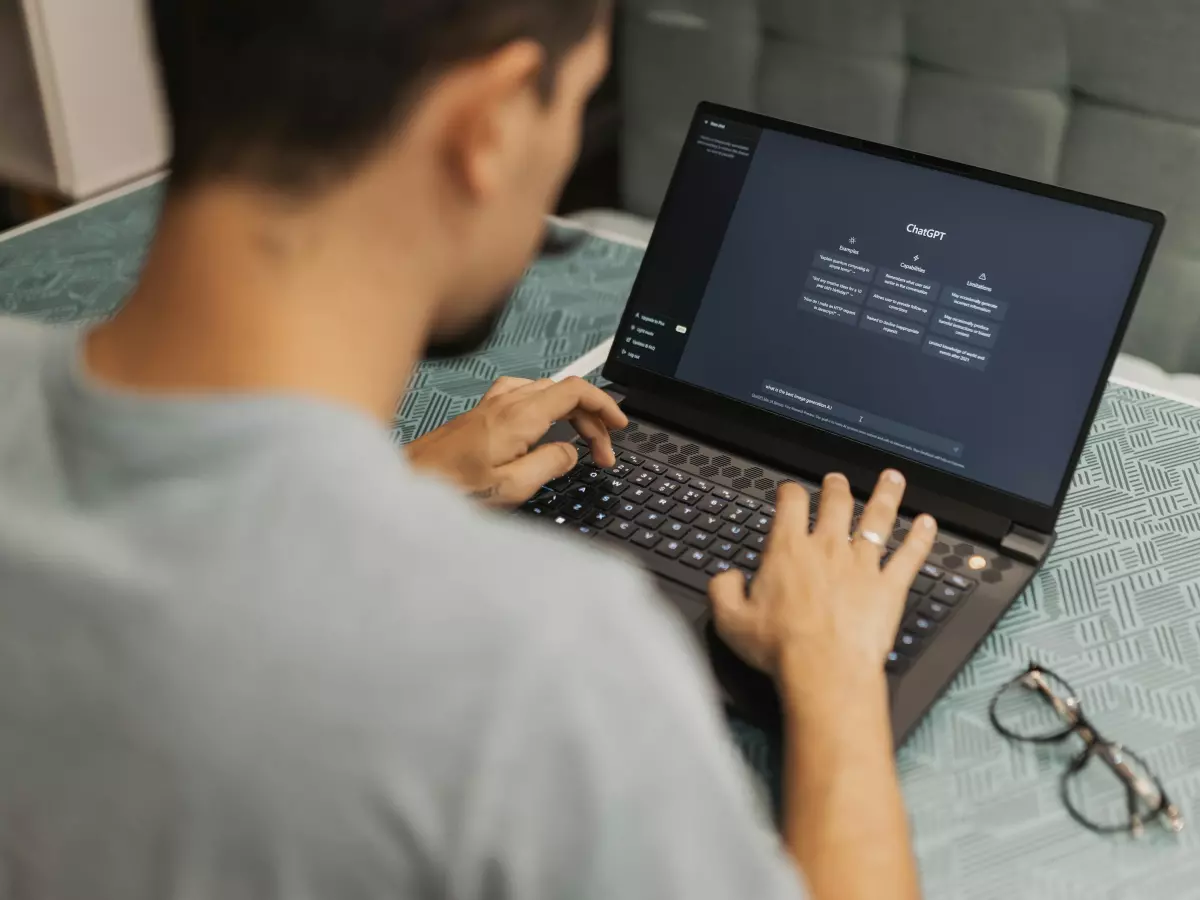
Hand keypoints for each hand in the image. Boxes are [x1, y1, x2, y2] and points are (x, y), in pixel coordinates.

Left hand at [406, 376, 627, 505]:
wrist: (405, 483)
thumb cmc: (449, 488)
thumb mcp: (511, 487)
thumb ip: (549, 465)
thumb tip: (570, 453)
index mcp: (519, 416)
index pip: (575, 390)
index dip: (603, 405)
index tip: (618, 424)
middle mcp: (505, 402)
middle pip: (563, 390)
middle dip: (591, 418)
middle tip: (602, 453)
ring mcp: (491, 404)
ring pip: (545, 391)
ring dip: (569, 412)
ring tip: (581, 440)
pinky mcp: (480, 413)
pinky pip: (524, 396)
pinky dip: (546, 408)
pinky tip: (544, 426)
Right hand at [709, 471, 936, 693]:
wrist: (824, 670)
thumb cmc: (780, 648)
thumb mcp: (730, 620)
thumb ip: (723, 591)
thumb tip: (727, 577)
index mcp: (789, 550)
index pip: (790, 504)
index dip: (790, 492)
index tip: (790, 491)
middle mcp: (828, 549)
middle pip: (837, 503)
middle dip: (837, 487)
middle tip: (838, 480)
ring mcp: (863, 565)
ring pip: (878, 518)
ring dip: (886, 495)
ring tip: (892, 479)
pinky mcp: (889, 587)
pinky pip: (910, 555)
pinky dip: (921, 537)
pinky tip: (928, 524)